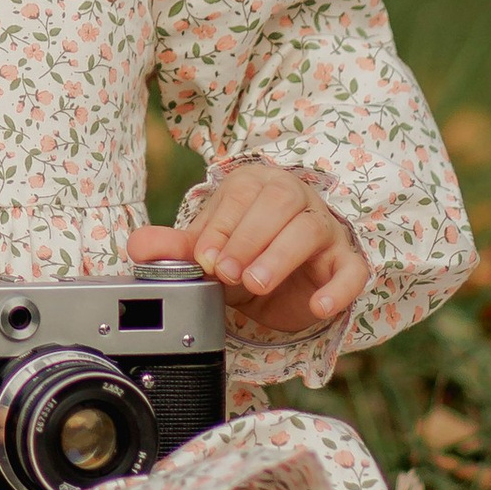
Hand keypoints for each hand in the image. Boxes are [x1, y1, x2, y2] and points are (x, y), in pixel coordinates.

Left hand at [130, 164, 367, 337]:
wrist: (278, 285)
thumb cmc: (242, 255)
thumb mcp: (208, 253)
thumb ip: (173, 249)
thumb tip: (137, 246)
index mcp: (257, 184)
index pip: (240, 194)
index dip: (221, 227)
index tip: (204, 259)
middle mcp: (295, 198)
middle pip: (280, 202)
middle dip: (249, 238)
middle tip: (227, 273)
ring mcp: (324, 229)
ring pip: (311, 230)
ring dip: (280, 257)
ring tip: (256, 284)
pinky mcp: (345, 262)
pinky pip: (353, 269)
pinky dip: (340, 288)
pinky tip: (319, 305)